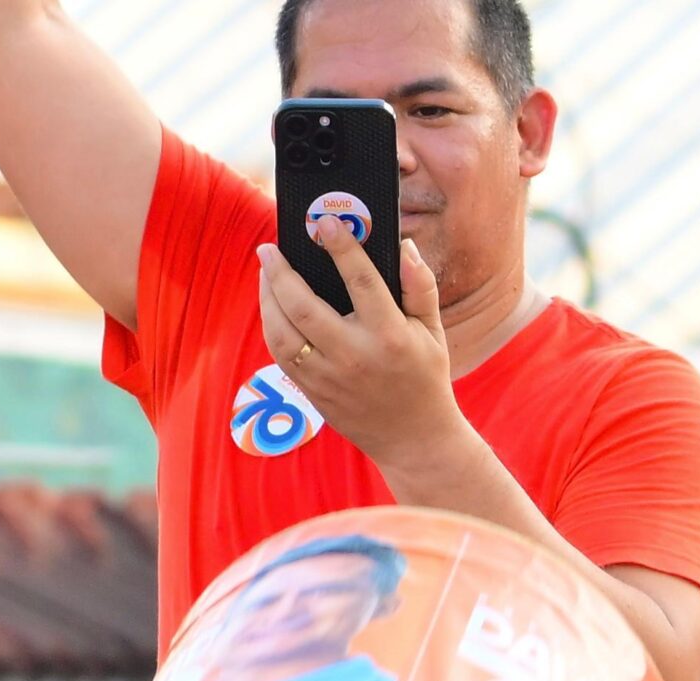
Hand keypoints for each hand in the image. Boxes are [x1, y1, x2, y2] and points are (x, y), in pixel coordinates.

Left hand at [257, 220, 456, 477]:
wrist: (413, 439)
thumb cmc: (424, 377)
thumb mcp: (433, 330)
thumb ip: (420, 285)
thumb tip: (403, 246)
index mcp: (389, 335)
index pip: (359, 280)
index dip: (339, 246)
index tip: (323, 221)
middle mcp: (354, 356)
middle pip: (304, 307)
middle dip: (281, 272)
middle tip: (269, 248)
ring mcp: (329, 378)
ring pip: (282, 334)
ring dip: (267, 299)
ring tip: (266, 272)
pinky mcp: (314, 393)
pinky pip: (281, 357)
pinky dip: (271, 326)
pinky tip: (271, 306)